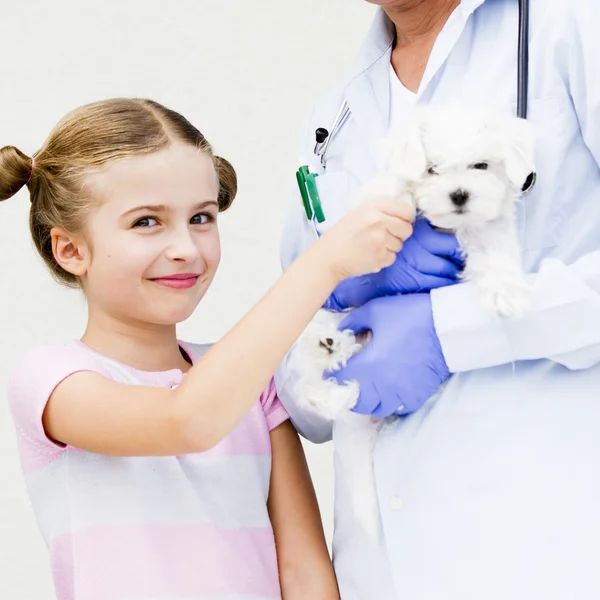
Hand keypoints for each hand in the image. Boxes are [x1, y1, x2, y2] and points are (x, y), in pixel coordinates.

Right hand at [317, 200, 413, 280]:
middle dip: (399, 235)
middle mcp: (379, 221)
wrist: (327, 257)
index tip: (397, 224)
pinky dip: (383, 259)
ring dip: (389, 248)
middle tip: (384, 238)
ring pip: (399, 245)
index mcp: (373, 208)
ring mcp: (380, 240)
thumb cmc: (341, 236)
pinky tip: (369, 256)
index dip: (404, 219)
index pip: (406, 211)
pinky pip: (392, 258)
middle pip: (407, 229)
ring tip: (372, 247)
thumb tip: (401, 216)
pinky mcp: (380, 257)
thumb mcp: (358, 214)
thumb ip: (379, 212)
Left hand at [329, 294, 449, 417]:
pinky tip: (387, 391)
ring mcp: (401, 393)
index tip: (328, 371)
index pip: (340, 380)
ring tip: (365, 389)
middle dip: (347, 393)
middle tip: (345, 382)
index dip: (331, 377)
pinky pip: (397, 408)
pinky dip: (388, 403)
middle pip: (356, 403)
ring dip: (366, 402)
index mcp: (369, 364)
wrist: (448, 326)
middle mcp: (382, 385)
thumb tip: (342, 331)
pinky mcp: (417, 395)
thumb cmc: (411, 315)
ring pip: (376, 409)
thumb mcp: (375, 310)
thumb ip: (353, 321)